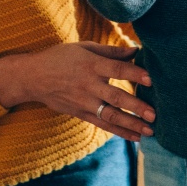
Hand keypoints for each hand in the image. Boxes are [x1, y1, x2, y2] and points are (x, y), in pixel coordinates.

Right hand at [0, 41, 154, 141]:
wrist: (33, 77)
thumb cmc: (61, 58)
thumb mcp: (85, 48)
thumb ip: (112, 52)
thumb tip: (136, 50)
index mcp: (91, 65)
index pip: (117, 70)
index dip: (134, 74)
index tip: (151, 80)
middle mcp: (88, 85)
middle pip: (115, 98)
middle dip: (136, 107)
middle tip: (154, 115)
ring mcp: (84, 102)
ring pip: (110, 116)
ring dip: (131, 125)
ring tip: (149, 131)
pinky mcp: (81, 114)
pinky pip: (102, 124)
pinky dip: (119, 132)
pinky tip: (135, 137)